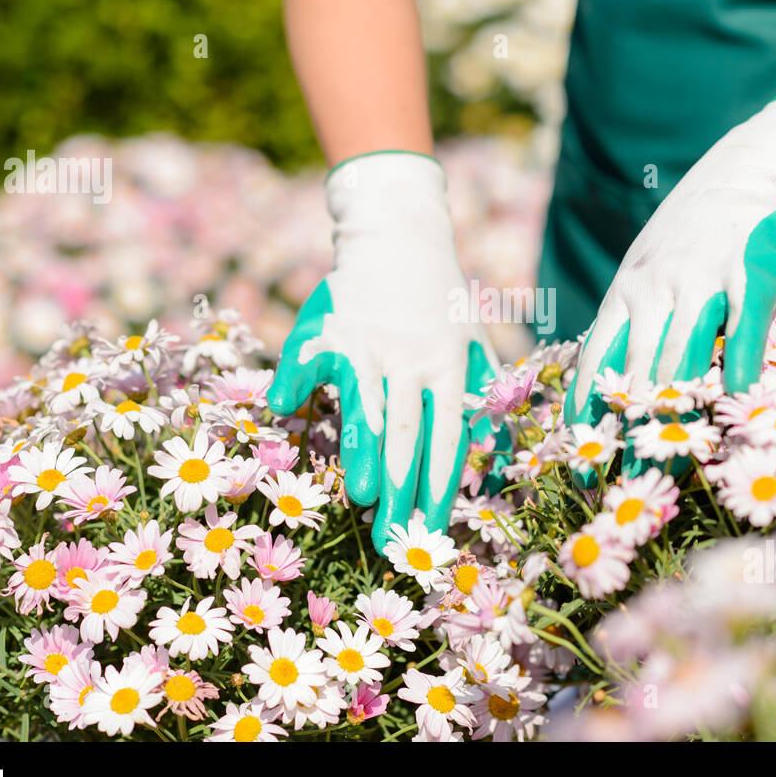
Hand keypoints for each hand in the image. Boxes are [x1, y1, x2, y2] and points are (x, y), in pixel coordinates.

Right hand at [267, 151, 496, 552]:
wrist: (398, 234)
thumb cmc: (439, 298)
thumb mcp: (473, 339)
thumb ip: (480, 393)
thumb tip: (490, 453)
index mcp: (449, 366)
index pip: (448, 437)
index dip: (441, 486)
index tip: (433, 530)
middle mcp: (411, 360)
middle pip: (408, 435)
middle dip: (402, 492)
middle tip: (393, 541)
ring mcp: (370, 344)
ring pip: (366, 407)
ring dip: (364, 453)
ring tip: (363, 495)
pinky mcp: (332, 329)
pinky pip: (310, 364)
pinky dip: (295, 385)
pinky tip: (285, 414)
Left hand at [566, 97, 775, 426]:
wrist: (740, 176)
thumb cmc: (686, 243)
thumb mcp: (643, 275)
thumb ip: (629, 326)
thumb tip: (601, 389)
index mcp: (624, 295)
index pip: (597, 359)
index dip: (588, 410)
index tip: (580, 456)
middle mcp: (655, 290)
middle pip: (640, 369)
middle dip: (633, 424)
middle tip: (630, 475)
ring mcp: (702, 280)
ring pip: (684, 353)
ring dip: (678, 407)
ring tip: (674, 454)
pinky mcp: (748, 273)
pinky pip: (743, 325)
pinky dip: (740, 360)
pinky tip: (737, 393)